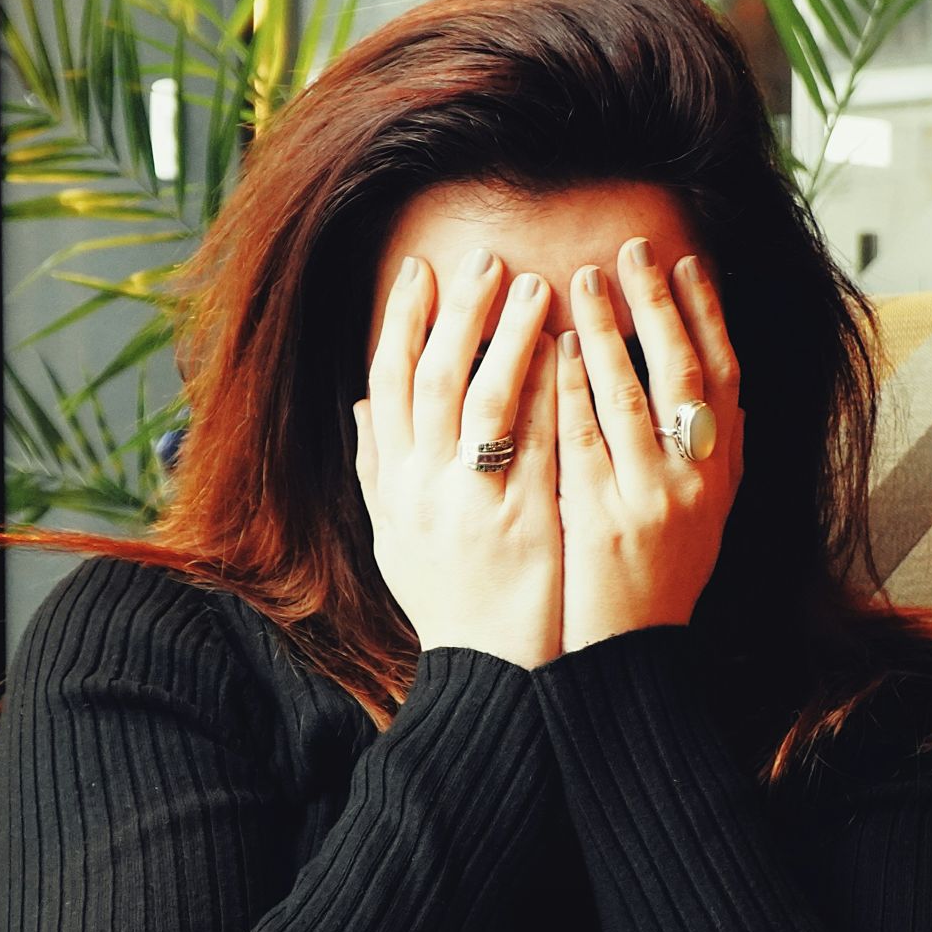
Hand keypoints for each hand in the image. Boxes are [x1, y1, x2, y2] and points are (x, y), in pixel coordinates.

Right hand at [354, 247, 563, 669]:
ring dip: (509, 335)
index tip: (421, 272)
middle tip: (483, 259)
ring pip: (486, 398)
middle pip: (435, 377)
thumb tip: (361, 407)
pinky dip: (548, 390)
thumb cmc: (448, 601)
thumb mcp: (394, 537)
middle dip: (458, 311)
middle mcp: (425, 488)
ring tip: (536, 284)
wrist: (490, 673)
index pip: (388, 383)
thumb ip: (377, 469)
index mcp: (394, 485)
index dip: (403, 323)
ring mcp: (474, 503)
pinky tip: (569, 350)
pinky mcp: (525, 520)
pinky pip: (536, 441)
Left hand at [554, 238, 744, 653]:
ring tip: (583, 279)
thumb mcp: (699, 516)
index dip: (709, 314)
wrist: (629, 658)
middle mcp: (697, 480)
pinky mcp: (605, 518)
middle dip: (658, 303)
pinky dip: (572, 388)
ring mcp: (653, 498)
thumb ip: (701, 455)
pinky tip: (555, 348)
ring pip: (634, 395)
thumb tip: (715, 391)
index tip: (687, 263)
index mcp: (722, 473)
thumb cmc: (656, 582)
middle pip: (686, 372)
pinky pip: (584, 438)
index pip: (725, 375)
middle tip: (632, 250)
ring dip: (610, 330)